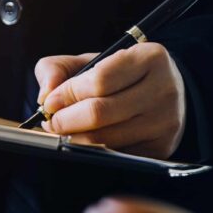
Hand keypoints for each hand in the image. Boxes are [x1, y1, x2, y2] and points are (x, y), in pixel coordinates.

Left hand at [35, 42, 185, 158]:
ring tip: (65, 131)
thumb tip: (46, 96)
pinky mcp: (162, 147)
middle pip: (100, 113)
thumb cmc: (123, 75)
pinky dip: (95, 151)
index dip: (67, 93)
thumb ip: (59, 67)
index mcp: (150, 57)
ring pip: (106, 138)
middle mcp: (164, 89)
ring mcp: (165, 121)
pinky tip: (87, 141)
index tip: (51, 102)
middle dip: (66, 120)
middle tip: (52, 122)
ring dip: (75, 138)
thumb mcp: (93, 60)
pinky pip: (116, 155)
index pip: (99, 80)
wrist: (166, 93)